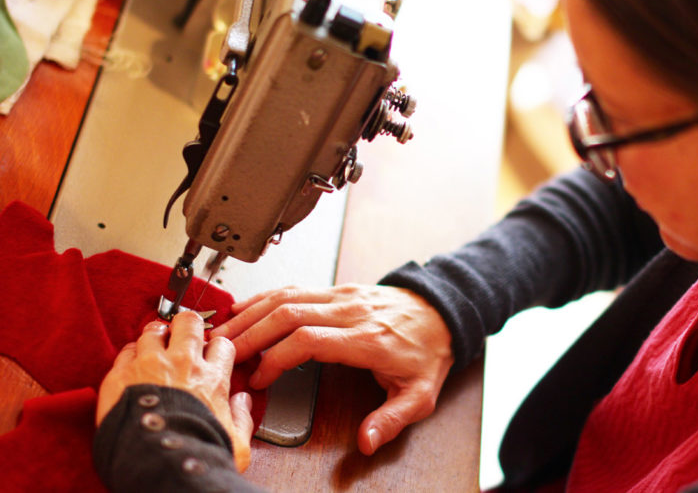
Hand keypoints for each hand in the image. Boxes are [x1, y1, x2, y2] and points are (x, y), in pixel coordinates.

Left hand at [96, 312, 253, 471]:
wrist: (156, 462)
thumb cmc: (194, 452)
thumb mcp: (236, 443)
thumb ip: (243, 418)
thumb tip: (242, 400)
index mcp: (212, 378)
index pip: (222, 344)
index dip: (216, 347)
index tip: (210, 354)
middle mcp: (183, 363)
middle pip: (189, 322)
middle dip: (187, 325)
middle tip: (182, 336)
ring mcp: (149, 365)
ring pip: (154, 329)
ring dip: (155, 335)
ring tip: (154, 345)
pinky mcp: (121, 374)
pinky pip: (126, 350)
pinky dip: (130, 354)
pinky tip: (132, 365)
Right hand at [210, 284, 453, 454]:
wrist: (441, 314)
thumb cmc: (427, 352)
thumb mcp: (420, 395)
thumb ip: (391, 419)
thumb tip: (366, 441)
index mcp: (366, 339)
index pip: (309, 340)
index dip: (277, 358)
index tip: (258, 378)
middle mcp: (350, 312)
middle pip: (288, 314)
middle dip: (250, 334)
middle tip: (223, 354)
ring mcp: (342, 296)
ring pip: (286, 297)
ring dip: (250, 314)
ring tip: (222, 333)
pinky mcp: (337, 290)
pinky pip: (294, 289)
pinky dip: (264, 298)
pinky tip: (244, 309)